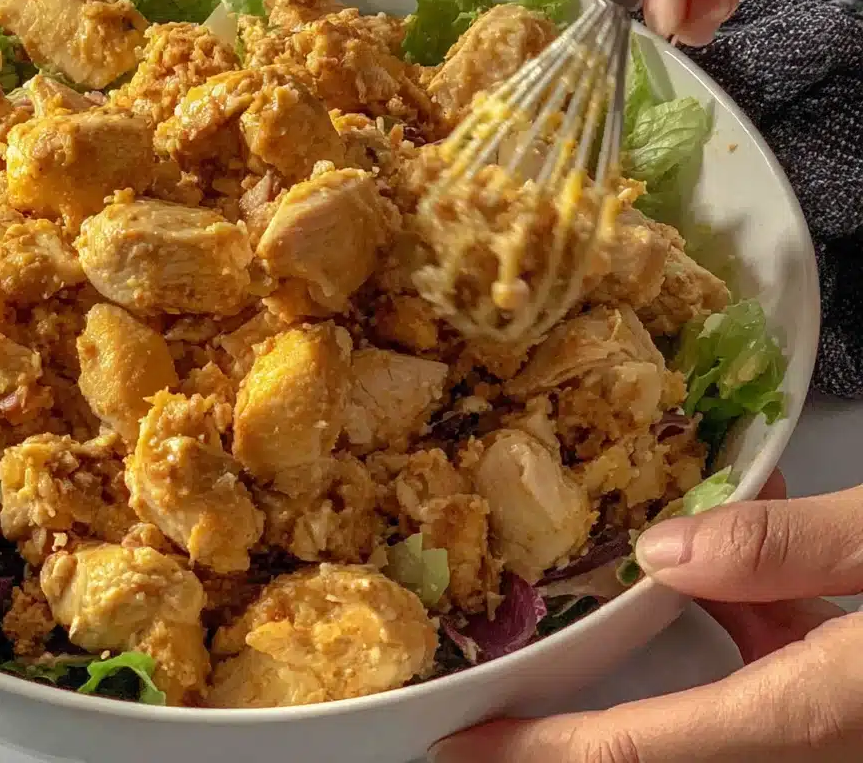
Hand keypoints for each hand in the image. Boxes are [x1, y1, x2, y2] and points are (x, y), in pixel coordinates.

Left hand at [428, 471, 862, 762]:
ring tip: (621, 559)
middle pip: (661, 734)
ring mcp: (835, 714)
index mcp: (807, 712)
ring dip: (670, 625)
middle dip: (577, 702)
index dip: (537, 749)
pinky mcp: (856, 687)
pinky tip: (740, 539)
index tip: (457, 740)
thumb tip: (666, 549)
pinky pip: (777, 657)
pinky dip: (747, 602)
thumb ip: (789, 546)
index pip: (635, 750)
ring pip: (724, 689)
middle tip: (502, 659)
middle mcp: (812, 729)